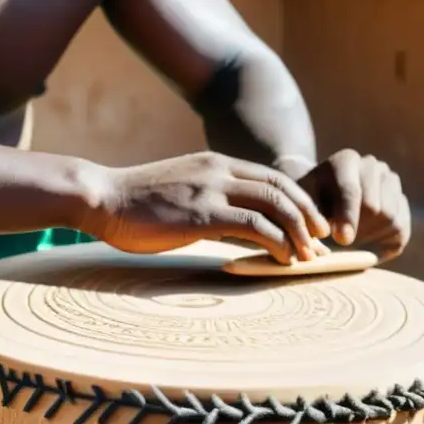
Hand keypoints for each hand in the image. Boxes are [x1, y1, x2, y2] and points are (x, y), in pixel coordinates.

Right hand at [86, 152, 331, 263]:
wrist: (101, 197)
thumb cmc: (134, 203)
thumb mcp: (180, 191)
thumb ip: (208, 198)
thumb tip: (229, 224)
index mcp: (217, 164)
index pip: (272, 177)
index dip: (299, 199)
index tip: (311, 223)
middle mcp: (220, 170)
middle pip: (282, 187)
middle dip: (308, 214)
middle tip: (322, 240)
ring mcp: (212, 189)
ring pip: (275, 205)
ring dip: (298, 231)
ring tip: (308, 255)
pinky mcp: (202, 214)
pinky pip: (253, 226)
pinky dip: (276, 242)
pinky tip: (283, 259)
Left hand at [296, 149, 410, 261]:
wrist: (325, 205)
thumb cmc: (310, 207)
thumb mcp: (303, 209)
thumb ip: (310, 219)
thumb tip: (324, 233)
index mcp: (346, 161)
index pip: (351, 190)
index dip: (347, 217)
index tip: (342, 239)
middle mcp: (372, 166)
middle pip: (374, 206)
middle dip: (358, 229)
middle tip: (343, 242)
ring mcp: (391, 181)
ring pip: (390, 217)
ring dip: (370, 235)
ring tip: (351, 237)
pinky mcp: (402, 202)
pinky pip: (401, 227)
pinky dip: (384, 241)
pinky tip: (367, 240)